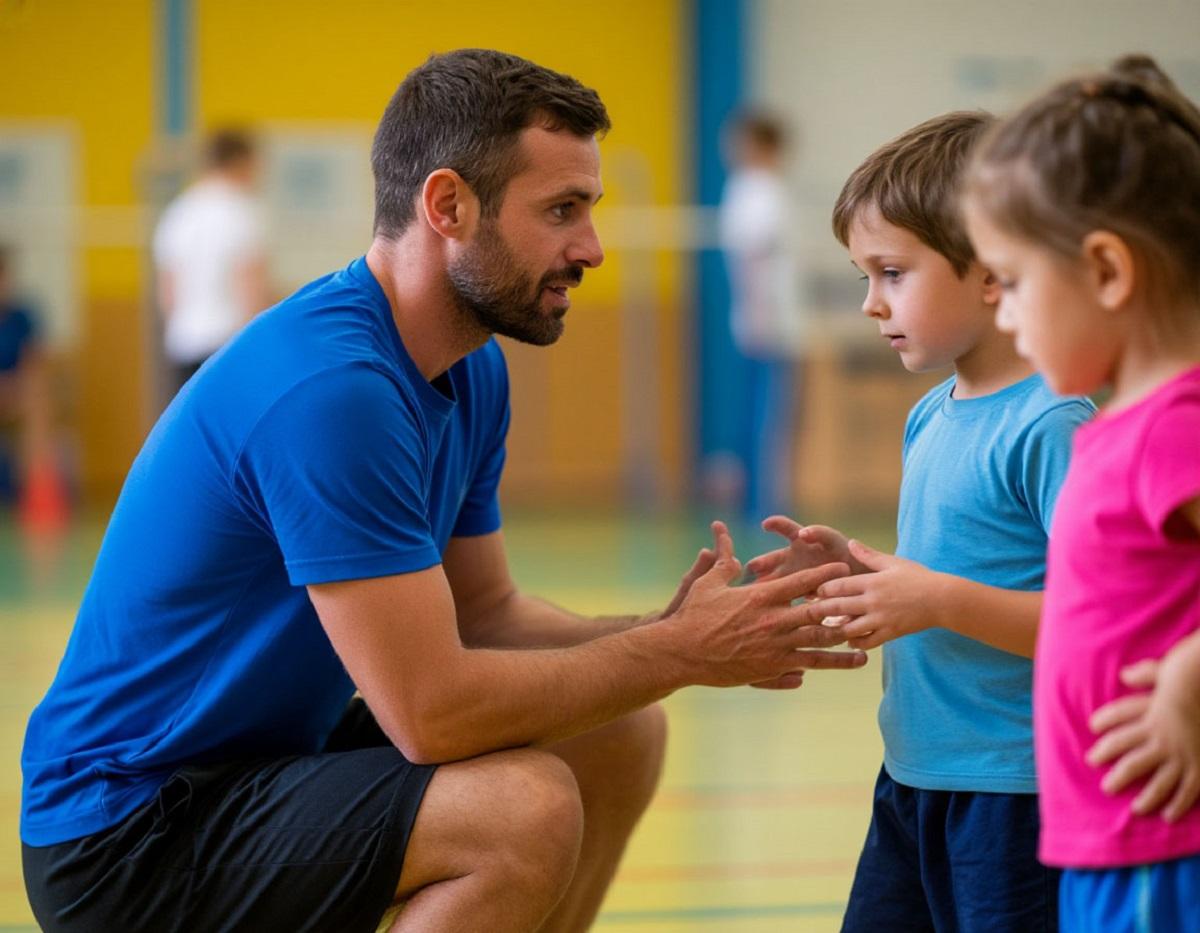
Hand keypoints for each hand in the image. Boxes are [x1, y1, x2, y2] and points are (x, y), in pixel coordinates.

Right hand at [664, 521, 867, 686]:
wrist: (682, 653)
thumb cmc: (692, 616)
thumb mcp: (707, 584)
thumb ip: (723, 561)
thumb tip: (722, 533)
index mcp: (761, 597)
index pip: (801, 582)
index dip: (824, 574)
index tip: (842, 569)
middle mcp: (774, 622)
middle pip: (818, 614)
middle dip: (842, 608)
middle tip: (862, 603)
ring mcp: (775, 648)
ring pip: (818, 646)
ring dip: (843, 646)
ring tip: (863, 650)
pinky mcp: (770, 669)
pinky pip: (803, 667)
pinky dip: (819, 665)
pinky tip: (834, 665)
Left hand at [806, 539, 942, 648]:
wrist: (942, 599)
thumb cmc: (918, 577)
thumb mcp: (893, 562)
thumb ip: (869, 555)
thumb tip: (851, 542)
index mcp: (872, 582)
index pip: (838, 585)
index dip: (822, 589)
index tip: (813, 591)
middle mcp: (873, 601)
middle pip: (838, 607)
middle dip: (821, 610)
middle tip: (808, 613)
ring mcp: (881, 619)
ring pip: (849, 628)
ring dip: (835, 629)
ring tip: (825, 628)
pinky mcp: (890, 633)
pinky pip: (867, 642)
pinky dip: (856, 642)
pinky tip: (850, 640)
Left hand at [1087, 633, 1199, 821]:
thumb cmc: (1198, 679)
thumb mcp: (1171, 671)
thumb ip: (1146, 674)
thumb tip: (1125, 674)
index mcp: (1152, 716)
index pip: (1117, 723)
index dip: (1103, 725)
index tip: (1092, 729)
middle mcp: (1164, 739)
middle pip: (1132, 763)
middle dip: (1118, 776)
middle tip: (1106, 787)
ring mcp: (1184, 756)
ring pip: (1159, 783)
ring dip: (1147, 798)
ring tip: (1136, 809)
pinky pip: (1188, 791)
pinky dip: (1179, 804)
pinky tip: (1169, 815)